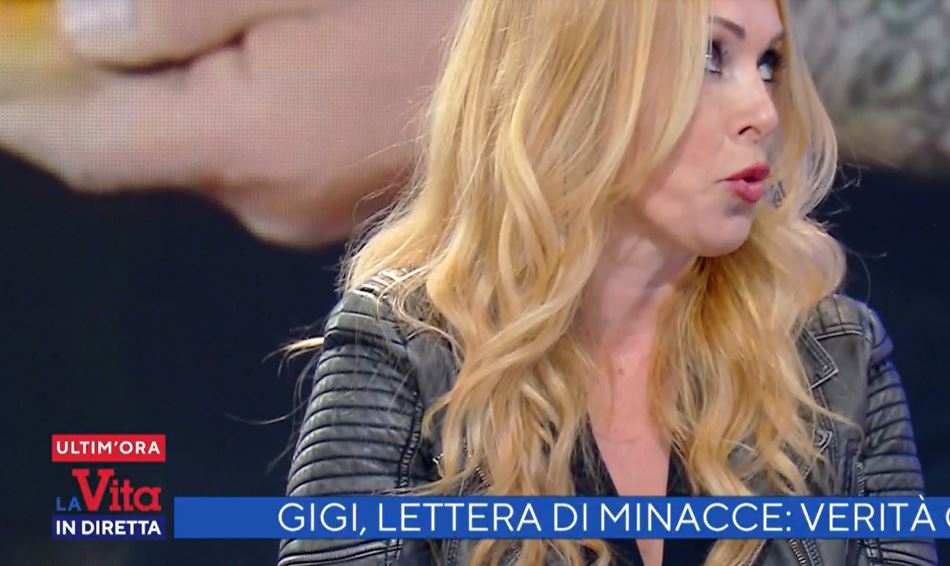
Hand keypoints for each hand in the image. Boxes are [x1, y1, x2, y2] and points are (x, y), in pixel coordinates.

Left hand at [0, 0, 461, 247]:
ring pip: (212, 154)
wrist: (569, 56)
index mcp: (249, 138)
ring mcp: (317, 212)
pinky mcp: (351, 205)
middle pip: (148, 149)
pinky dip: (248, 111)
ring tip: (234, 29)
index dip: (20, 105)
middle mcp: (273, 200)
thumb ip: (174, 8)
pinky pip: (266, 161)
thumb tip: (86, 31)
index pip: (86, 144)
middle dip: (118, 84)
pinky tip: (286, 56)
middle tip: (115, 19)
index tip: (1, 64)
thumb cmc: (440, 4)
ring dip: (193, 94)